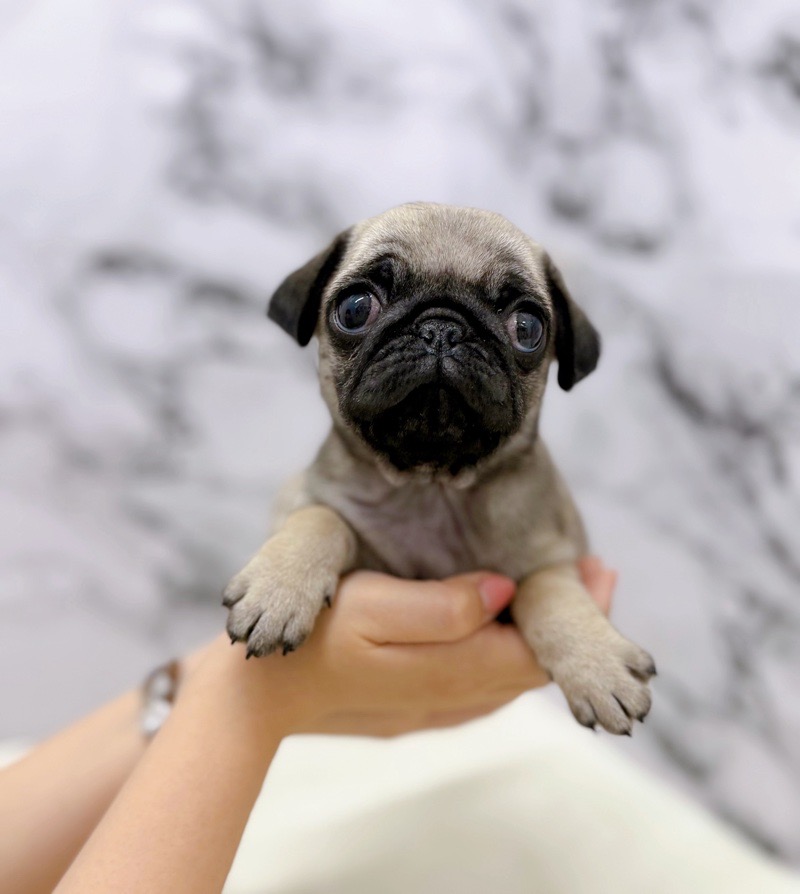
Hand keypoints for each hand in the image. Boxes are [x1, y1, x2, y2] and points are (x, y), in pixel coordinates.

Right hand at [209, 555, 617, 738]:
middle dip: (572, 620)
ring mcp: (440, 708)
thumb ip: (442, 606)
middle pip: (533, 664)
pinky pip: (484, 681)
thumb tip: (504, 591)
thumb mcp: (369, 608)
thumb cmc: (312, 640)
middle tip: (596, 572)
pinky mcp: (423, 706)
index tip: (602, 569)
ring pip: (511, 674)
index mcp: (452, 672)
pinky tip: (506, 620)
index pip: (539, 649)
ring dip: (542, 633)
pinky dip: (510, 649)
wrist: (262, 696)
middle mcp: (457, 698)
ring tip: (561, 589)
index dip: (579, 611)